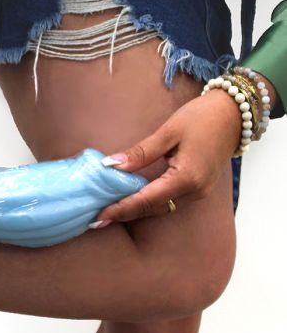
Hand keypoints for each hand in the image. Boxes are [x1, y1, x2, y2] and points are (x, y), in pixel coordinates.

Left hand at [91, 88, 243, 223]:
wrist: (234, 114)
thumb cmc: (202, 118)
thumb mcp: (168, 132)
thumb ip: (140, 153)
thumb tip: (111, 166)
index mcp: (186, 178)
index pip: (146, 200)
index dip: (120, 209)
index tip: (99, 216)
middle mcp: (194, 191)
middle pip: (151, 209)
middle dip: (124, 214)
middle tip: (96, 218)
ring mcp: (199, 193)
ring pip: (160, 208)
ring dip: (134, 210)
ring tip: (109, 211)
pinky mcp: (198, 189)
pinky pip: (168, 201)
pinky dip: (148, 202)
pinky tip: (130, 200)